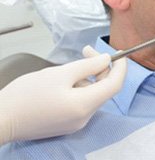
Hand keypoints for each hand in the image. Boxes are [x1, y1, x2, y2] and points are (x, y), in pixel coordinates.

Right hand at [0, 46, 126, 144]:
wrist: (1, 119)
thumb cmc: (27, 94)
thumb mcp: (60, 73)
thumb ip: (88, 66)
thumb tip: (107, 60)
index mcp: (85, 105)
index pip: (115, 85)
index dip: (120, 67)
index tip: (119, 53)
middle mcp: (84, 118)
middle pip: (104, 89)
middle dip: (99, 68)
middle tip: (86, 50)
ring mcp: (75, 123)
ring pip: (92, 95)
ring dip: (87, 77)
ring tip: (68, 67)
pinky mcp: (66, 124)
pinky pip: (81, 103)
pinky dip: (79, 88)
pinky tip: (63, 80)